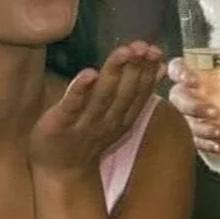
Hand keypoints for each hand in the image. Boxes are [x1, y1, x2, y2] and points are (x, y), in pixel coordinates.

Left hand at [28, 43, 163, 173]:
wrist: (61, 171)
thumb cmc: (88, 137)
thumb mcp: (118, 115)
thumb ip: (135, 91)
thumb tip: (159, 67)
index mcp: (123, 117)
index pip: (140, 92)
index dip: (148, 71)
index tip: (155, 50)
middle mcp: (108, 120)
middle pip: (125, 92)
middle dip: (135, 68)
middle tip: (142, 46)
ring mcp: (85, 123)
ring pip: (103, 96)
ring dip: (114, 73)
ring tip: (124, 52)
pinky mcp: (60, 123)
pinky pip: (72, 105)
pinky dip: (80, 89)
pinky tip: (88, 73)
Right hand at [169, 57, 219, 157]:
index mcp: (196, 76)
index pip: (177, 68)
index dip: (180, 72)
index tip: (192, 79)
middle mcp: (186, 94)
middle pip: (178, 98)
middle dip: (194, 106)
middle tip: (214, 113)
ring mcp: (188, 116)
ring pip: (185, 122)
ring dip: (204, 129)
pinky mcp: (195, 134)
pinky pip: (195, 141)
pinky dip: (207, 145)